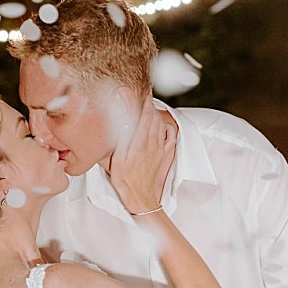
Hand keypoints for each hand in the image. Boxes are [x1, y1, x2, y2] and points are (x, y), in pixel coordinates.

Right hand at [104, 97, 175, 214]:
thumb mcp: (117, 156)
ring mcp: (161, 148)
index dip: (144, 100)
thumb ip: (122, 136)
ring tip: (150, 109)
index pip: (145, 114)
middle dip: (149, 105)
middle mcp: (153, 142)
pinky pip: (170, 135)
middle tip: (144, 97)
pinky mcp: (166, 154)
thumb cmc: (125, 178)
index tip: (142, 91)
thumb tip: (125, 118)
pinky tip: (162, 125)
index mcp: (140, 141)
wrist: (140, 196)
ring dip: (157, 114)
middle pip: (154, 117)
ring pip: (162, 124)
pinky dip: (166, 126)